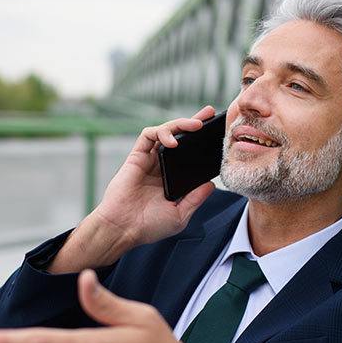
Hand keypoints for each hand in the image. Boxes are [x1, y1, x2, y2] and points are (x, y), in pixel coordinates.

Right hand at [95, 105, 217, 248]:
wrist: (123, 229)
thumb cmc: (149, 226)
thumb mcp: (180, 215)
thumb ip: (195, 198)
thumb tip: (211, 184)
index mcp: (172, 179)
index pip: (189, 154)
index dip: (201, 143)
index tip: (217, 134)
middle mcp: (161, 167)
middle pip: (179, 137)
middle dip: (193, 123)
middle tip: (208, 113)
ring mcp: (148, 160)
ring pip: (165, 132)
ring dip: (180, 124)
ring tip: (196, 125)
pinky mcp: (136, 157)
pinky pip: (148, 135)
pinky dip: (161, 132)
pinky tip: (172, 142)